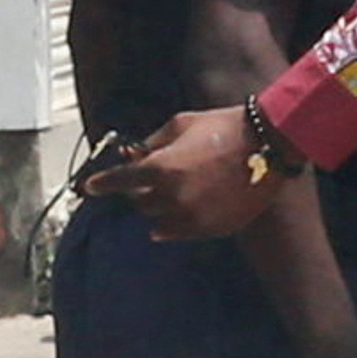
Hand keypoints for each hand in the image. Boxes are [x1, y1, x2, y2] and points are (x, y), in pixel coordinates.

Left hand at [105, 105, 280, 240]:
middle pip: (138, 203)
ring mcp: (192, 216)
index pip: (119, 182)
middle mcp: (172, 197)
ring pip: (157, 221)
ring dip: (156, 209)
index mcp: (161, 168)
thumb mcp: (179, 124)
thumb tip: (133, 155)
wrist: (268, 144)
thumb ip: (152, 143)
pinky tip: (175, 215)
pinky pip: (179, 233)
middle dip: (137, 192)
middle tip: (144, 181)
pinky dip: (172, 225)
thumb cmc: (222, 127)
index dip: (100, 185)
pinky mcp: (210, 229)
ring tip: (170, 194)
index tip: (88, 188)